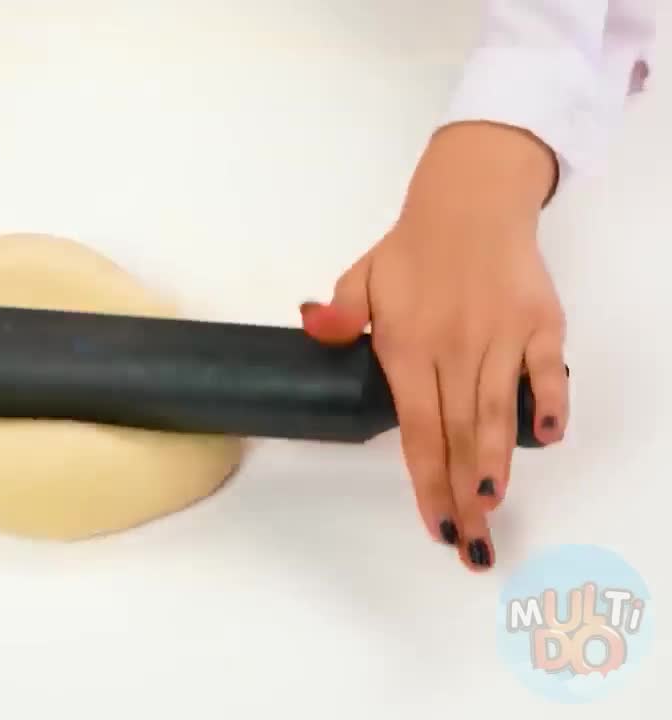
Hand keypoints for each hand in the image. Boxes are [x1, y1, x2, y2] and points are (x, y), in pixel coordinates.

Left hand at [301, 122, 569, 571]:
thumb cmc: (411, 250)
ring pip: (496, 412)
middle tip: (470, 544)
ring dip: (496, 464)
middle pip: (456, 435)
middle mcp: (452, 347)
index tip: (434, 523)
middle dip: (461, 495)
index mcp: (405, 346)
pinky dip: (547, 401)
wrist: (470, 201)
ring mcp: (499, 336)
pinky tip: (546, 437)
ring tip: (492, 509)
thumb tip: (309, 326)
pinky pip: (546, 370)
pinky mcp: (539, 322)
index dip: (425, 481)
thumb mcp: (360, 277)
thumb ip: (338, 314)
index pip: (415, 430)